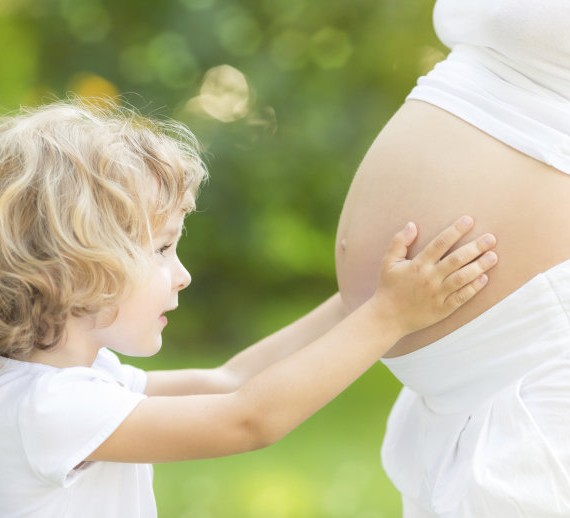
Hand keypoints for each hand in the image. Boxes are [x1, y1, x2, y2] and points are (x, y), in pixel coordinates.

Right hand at [373, 216, 496, 335]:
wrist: (387, 317)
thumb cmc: (388, 287)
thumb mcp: (388, 262)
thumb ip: (399, 242)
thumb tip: (412, 225)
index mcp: (418, 265)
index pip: (440, 243)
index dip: (455, 230)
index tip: (469, 220)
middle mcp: (430, 278)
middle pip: (457, 259)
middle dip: (475, 247)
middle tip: (491, 238)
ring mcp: (438, 294)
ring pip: (463, 278)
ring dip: (480, 266)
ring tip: (493, 256)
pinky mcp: (443, 309)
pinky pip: (462, 297)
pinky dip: (474, 288)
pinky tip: (484, 278)